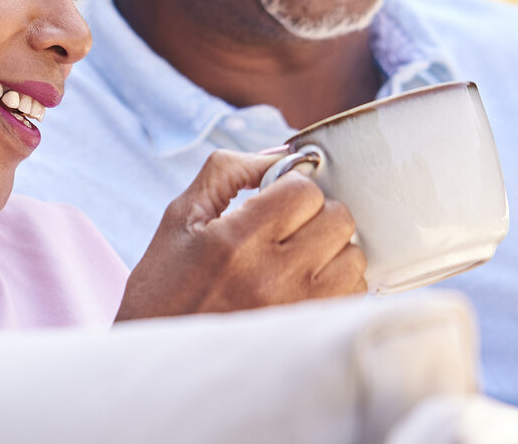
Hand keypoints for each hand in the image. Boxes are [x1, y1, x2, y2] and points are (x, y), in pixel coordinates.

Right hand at [114, 149, 366, 321]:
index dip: (291, 187)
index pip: (304, 190)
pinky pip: (355, 292)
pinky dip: (338, 281)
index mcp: (235, 241)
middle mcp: (271, 276)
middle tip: (287, 227)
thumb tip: (280, 153)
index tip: (273, 199)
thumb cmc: (166, 288)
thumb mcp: (180, 219)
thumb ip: (227, 172)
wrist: (162, 365)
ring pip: (353, 254)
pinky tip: (305, 284)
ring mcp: (297, 309)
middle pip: (338, 218)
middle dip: (315, 213)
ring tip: (297, 258)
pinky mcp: (311, 333)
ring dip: (331, 248)